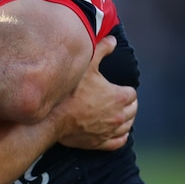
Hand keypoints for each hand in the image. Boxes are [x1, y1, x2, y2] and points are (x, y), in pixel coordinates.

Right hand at [51, 36, 137, 150]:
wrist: (52, 119)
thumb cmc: (69, 91)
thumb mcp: (86, 65)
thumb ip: (101, 50)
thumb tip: (113, 40)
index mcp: (119, 97)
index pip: (132, 94)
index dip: (125, 90)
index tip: (117, 88)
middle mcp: (119, 116)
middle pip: (132, 110)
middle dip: (128, 105)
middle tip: (118, 100)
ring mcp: (110, 131)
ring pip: (127, 127)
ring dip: (125, 120)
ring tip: (117, 114)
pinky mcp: (100, 143)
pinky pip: (118, 142)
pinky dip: (120, 137)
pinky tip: (116, 133)